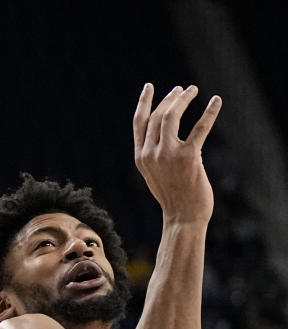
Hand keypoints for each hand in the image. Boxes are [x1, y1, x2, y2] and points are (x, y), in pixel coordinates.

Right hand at [133, 83, 221, 224]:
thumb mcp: (155, 173)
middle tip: (182, 89)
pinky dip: (209, 112)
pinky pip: (199, 128)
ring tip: (193, 90)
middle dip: (170, 99)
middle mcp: (150, 154)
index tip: (149, 86)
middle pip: (157, 116)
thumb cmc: (173, 196)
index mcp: (140, 157)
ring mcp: (167, 155)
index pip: (139, 123)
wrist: (183, 216)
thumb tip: (164, 132)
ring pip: (171, 117)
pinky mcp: (188, 157)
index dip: (144, 102)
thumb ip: (155, 153)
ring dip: (183, 100)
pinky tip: (216, 101)